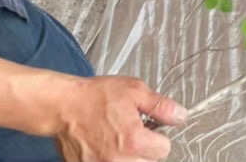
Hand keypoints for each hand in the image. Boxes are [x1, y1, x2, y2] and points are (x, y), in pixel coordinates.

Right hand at [54, 75, 184, 160]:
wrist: (65, 107)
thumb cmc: (96, 97)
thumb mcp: (134, 91)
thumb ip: (161, 106)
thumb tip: (180, 116)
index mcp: (134, 141)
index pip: (164, 150)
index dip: (159, 135)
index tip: (150, 127)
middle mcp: (119, 161)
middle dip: (144, 148)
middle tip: (131, 131)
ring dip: (130, 156)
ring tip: (118, 139)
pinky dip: (112, 160)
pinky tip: (105, 146)